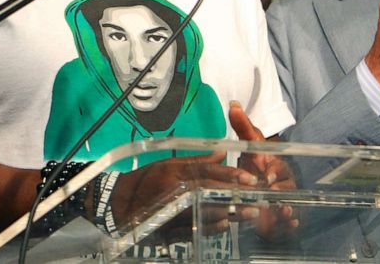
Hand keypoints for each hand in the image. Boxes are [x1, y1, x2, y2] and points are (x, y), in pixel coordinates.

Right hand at [109, 152, 260, 236]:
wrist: (122, 203)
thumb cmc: (148, 179)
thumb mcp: (169, 162)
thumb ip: (196, 159)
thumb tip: (222, 150)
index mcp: (175, 172)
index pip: (207, 172)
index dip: (230, 175)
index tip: (249, 178)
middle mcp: (176, 192)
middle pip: (211, 194)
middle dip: (236, 198)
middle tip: (257, 201)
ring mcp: (174, 212)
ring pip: (207, 213)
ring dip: (230, 215)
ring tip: (249, 214)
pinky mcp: (172, 229)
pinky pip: (197, 229)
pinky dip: (214, 227)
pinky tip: (227, 224)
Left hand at [230, 102, 298, 238]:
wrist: (260, 187)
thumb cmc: (256, 164)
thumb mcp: (250, 146)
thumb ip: (242, 127)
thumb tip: (233, 104)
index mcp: (277, 165)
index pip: (279, 167)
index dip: (274, 171)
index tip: (267, 175)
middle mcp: (284, 182)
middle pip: (287, 188)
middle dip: (282, 193)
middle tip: (276, 197)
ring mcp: (286, 200)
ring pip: (290, 204)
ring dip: (288, 209)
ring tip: (284, 214)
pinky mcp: (284, 217)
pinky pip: (290, 222)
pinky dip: (291, 225)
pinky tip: (288, 226)